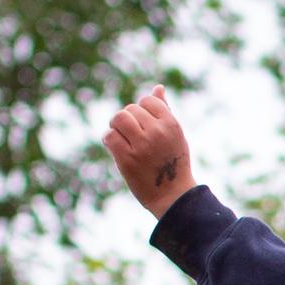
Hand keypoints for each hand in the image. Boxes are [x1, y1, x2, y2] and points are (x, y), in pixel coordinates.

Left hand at [106, 86, 200, 215]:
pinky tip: (116, 148)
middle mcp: (157, 132)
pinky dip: (109, 140)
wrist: (172, 196)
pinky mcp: (127, 159)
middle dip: (127, 119)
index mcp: (171, 124)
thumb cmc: (173, 163)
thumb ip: (165, 111)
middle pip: (130, 109)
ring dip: (116, 126)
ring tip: (122, 137)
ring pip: (118, 118)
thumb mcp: (175, 135)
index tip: (144, 125)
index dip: (141, 111)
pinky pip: (109, 136)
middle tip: (131, 135)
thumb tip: (158, 88)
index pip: (147, 100)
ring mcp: (142, 146)